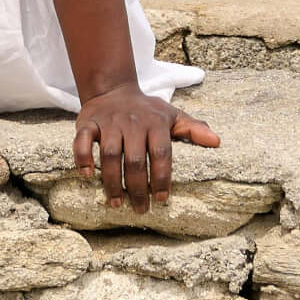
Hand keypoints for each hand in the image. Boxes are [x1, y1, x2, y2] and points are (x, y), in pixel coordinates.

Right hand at [72, 87, 219, 211]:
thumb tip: (217, 142)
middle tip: (140, 209)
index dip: (161, 178)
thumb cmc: (147, 110)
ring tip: (117, 204)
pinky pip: (82, 141)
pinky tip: (86, 176)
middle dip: (137, 188)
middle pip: (134, 160)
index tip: (161, 199)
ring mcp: (109, 122)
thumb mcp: (172, 115)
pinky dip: (82, 158)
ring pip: (110, 154)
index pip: (161, 153)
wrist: (113, 89)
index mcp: (155, 122)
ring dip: (112, 182)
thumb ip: (193, 129)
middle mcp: (132, 122)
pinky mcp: (88, 123)